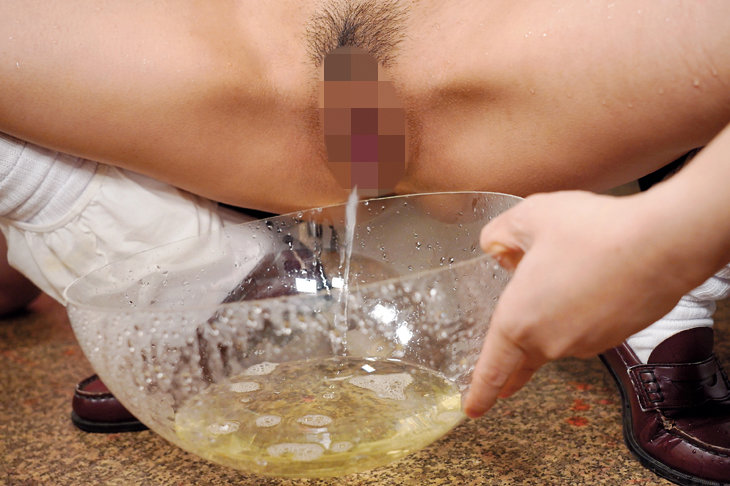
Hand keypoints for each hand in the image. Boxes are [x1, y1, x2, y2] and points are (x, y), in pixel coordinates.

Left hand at [463, 190, 692, 417]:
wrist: (662, 244)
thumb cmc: (591, 231)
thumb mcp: (529, 217)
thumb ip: (500, 235)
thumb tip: (496, 248)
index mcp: (519, 320)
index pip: (493, 368)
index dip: (480, 391)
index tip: (472, 410)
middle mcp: (551, 341)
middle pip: (524, 360)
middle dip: (511, 375)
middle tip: (500, 387)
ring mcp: (587, 343)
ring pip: (557, 339)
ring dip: (552, 322)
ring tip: (560, 282)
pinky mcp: (616, 336)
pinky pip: (586, 330)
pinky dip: (580, 315)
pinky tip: (588, 285)